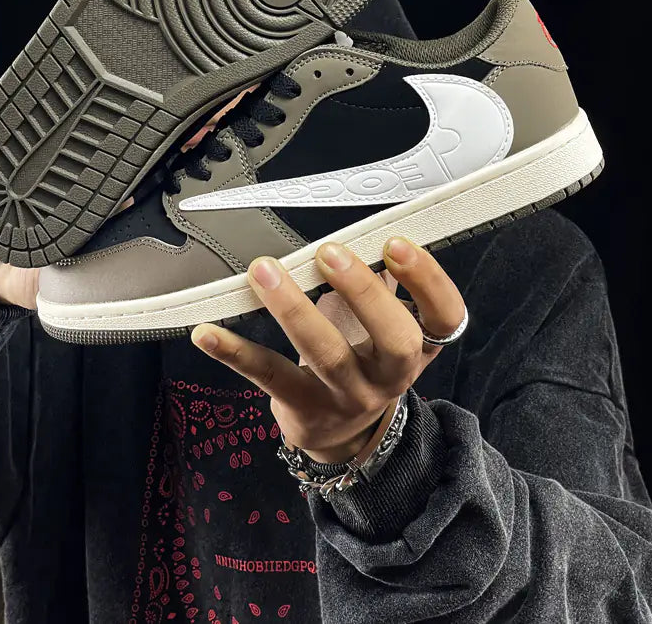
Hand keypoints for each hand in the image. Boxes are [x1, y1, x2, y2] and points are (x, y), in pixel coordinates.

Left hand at [190, 238, 464, 463]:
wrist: (342, 431)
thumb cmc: (363, 354)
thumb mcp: (386, 322)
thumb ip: (381, 277)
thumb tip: (366, 219)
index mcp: (419, 344)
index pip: (444, 316)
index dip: (427, 280)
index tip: (396, 242)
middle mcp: (391, 374)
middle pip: (394, 340)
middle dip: (363, 293)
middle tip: (329, 252)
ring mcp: (348, 395)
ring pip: (326, 356)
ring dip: (293, 309)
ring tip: (264, 271)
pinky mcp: (304, 407)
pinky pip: (269, 376)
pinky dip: (235, 351)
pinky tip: (207, 331)